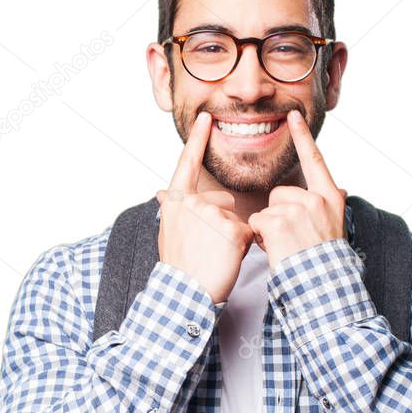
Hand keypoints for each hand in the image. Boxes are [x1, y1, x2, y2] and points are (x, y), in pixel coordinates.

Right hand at [155, 112, 254, 304]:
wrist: (184, 294)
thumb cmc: (178, 268)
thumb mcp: (168, 233)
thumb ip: (172, 209)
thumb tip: (162, 193)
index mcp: (176, 201)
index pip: (188, 163)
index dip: (198, 140)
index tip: (207, 118)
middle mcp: (193, 203)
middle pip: (223, 202)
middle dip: (224, 222)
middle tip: (208, 248)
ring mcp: (213, 215)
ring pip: (237, 219)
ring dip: (234, 237)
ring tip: (216, 255)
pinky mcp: (233, 230)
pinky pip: (249, 232)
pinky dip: (245, 246)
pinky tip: (229, 258)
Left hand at [247, 110, 347, 272]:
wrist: (324, 285)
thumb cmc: (326, 262)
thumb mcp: (336, 228)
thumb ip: (331, 205)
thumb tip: (338, 190)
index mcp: (330, 198)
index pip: (315, 160)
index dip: (303, 137)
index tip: (294, 115)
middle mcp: (316, 200)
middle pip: (280, 192)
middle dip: (278, 214)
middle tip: (290, 238)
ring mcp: (297, 210)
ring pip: (268, 209)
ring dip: (269, 229)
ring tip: (286, 247)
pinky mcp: (278, 222)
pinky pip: (259, 222)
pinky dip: (262, 238)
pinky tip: (276, 249)